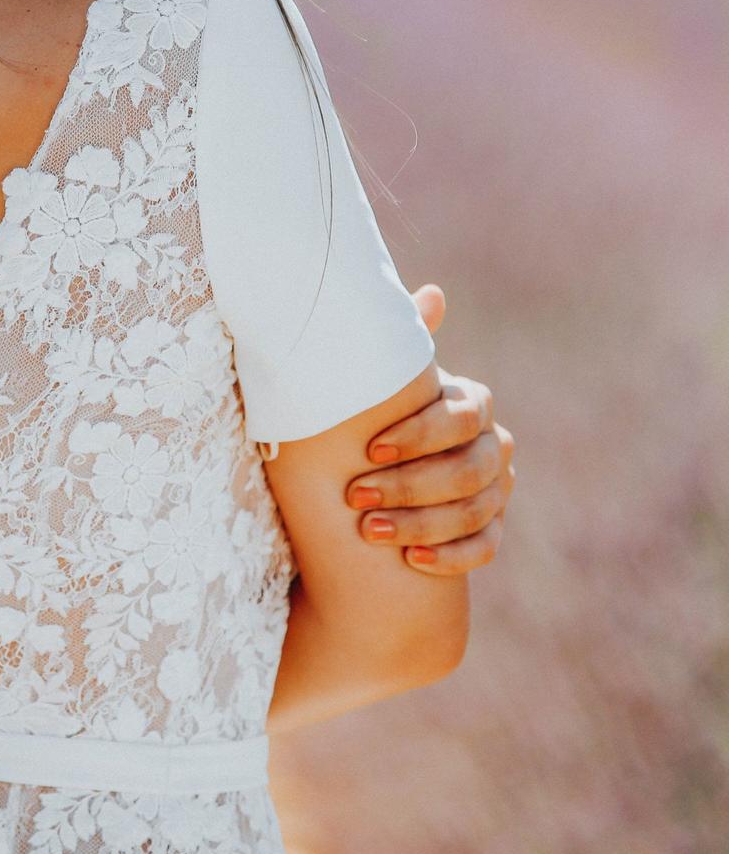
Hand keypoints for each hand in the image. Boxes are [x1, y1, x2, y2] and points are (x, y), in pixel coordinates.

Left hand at [346, 285, 514, 574]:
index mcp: (473, 403)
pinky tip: (410, 560)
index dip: (419, 434)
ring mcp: (497, 490)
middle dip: (411, 485)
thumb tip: (434, 293)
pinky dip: (449, 556)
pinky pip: (484, 548)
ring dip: (421, 523)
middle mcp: (493, 445)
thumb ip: (404, 341)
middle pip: (470, 469)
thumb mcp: (382, 379)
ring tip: (369, 530)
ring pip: (475, 511)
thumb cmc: (373, 413)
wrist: (372, 473)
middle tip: (357, 496)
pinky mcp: (491, 531)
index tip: (369, 448)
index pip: (462, 417)